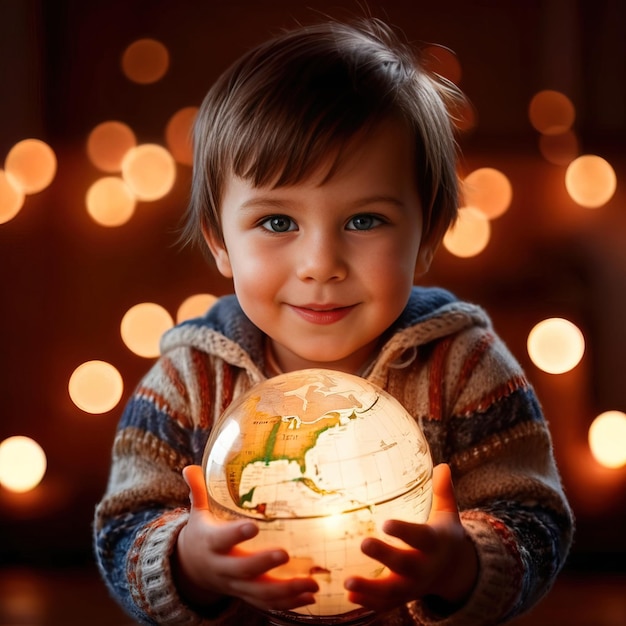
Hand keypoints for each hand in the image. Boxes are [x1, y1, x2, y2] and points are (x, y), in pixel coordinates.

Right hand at [173, 465, 318, 612]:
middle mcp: (223, 568)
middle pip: (243, 570)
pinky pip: (268, 604)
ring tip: (311, 584)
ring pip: (260, 593)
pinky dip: (290, 603)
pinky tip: (311, 596)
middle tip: (285, 553)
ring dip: (286, 590)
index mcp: (211, 544)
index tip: (252, 526)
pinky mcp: (247, 595)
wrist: (191, 571)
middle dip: (264, 563)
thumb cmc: (201, 535)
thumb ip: (198, 491)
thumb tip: (189, 467)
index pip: (221, 540)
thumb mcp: (197, 514)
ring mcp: (236, 585)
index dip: (235, 535)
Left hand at [344, 463, 477, 612]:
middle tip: (363, 543)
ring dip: (369, 589)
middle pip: (405, 565)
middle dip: (384, 556)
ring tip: (347, 583)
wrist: (453, 571)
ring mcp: (413, 586)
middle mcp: (424, 567)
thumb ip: (442, 491)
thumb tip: (442, 465)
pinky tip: (348, 598)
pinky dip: (369, 604)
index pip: (420, 537)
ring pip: (392, 591)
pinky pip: (385, 605)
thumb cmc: (442, 534)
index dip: (404, 532)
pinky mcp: (403, 598)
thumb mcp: (447, 513)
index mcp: (435, 543)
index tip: (386, 523)